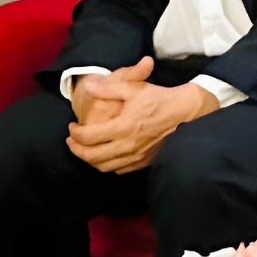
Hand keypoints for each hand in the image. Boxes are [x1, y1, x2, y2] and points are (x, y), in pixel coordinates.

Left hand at [67, 64, 219, 173]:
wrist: (184, 111)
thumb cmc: (158, 98)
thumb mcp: (134, 88)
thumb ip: (109, 87)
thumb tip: (88, 86)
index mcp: (122, 127)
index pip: (88, 137)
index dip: (75, 133)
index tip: (72, 127)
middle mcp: (126, 146)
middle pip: (91, 157)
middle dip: (77, 149)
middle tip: (72, 140)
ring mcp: (135, 156)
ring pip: (103, 166)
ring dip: (90, 159)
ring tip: (86, 149)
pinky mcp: (143, 161)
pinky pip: (119, 170)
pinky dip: (107, 165)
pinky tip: (106, 156)